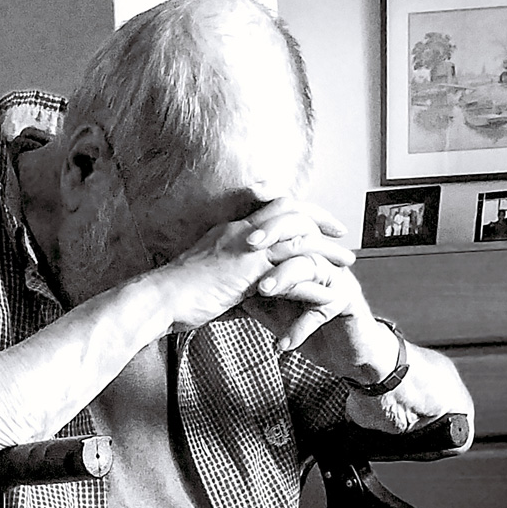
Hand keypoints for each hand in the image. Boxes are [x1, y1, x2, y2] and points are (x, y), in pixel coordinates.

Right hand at [154, 198, 354, 333]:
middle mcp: (243, 232)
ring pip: (299, 238)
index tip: (319, 223)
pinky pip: (292, 268)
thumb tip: (254, 294)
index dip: (301, 212)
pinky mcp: (250, 270)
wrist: (160, 299)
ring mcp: (247, 249)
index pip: (274, 207)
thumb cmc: (178, 295)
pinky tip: (329, 289)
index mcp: (233, 230)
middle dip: (322, 221)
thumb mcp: (211, 279)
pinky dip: (314, 277)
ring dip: (326, 250)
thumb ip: (236, 280)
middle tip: (343, 234)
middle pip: (293, 212)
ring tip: (347, 263)